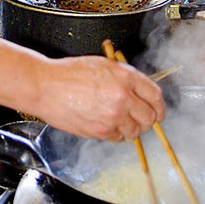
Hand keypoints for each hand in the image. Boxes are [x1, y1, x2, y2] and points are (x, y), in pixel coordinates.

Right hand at [33, 56, 164, 141]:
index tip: (158, 110)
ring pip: (136, 131)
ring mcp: (113, 116)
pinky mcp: (101, 131)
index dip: (159, 105)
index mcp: (125, 77)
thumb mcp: (103, 65)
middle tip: (139, 118)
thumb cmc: (68, 73)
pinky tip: (105, 123)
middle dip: (147, 119)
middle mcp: (123, 97)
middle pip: (150, 117)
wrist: (45, 87)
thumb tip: (140, 92)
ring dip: (131, 128)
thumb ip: (125, 78)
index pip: (155, 95)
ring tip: (118, 120)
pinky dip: (115, 134)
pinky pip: (118, 138)